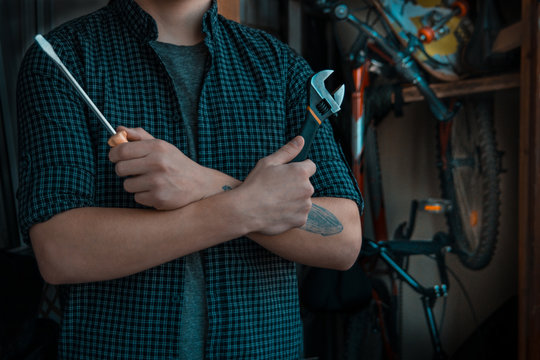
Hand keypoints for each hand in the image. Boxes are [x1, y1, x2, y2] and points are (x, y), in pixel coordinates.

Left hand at [109, 127, 232, 209]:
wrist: (199, 184)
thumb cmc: (176, 164)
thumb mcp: (162, 146)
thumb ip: (139, 136)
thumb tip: (118, 130)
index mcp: (157, 148)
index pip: (122, 150)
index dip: (113, 154)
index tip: (114, 157)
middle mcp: (157, 163)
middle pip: (120, 169)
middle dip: (123, 171)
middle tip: (133, 171)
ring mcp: (158, 182)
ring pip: (127, 185)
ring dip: (134, 185)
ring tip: (149, 182)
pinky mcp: (159, 198)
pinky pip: (137, 198)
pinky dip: (144, 196)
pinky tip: (156, 191)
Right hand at [237, 136, 315, 235]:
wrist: (245, 210)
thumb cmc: (255, 185)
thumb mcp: (268, 162)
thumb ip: (288, 151)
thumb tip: (301, 139)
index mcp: (300, 172)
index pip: (310, 166)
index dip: (299, 169)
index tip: (287, 175)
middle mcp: (307, 189)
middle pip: (306, 185)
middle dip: (296, 186)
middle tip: (277, 190)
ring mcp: (305, 206)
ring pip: (303, 201)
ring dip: (294, 201)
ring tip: (275, 202)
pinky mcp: (301, 220)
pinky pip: (299, 215)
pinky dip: (291, 214)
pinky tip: (277, 212)